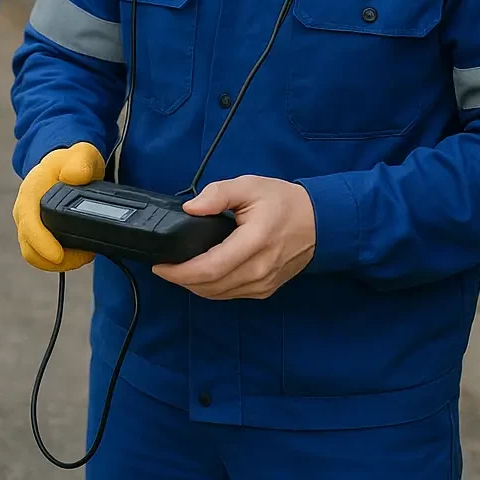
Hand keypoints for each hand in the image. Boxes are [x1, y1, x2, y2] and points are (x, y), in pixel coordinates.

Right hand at [12, 142, 104, 271]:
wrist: (68, 166)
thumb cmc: (72, 162)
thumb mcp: (81, 155)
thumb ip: (81, 162)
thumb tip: (75, 176)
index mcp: (31, 191)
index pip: (28, 223)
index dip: (41, 242)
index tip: (59, 255)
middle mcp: (24, 210)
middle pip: (29, 247)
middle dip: (55, 260)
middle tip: (85, 255)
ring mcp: (29, 225)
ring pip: (35, 256)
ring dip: (60, 263)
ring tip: (85, 254)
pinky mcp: (36, 235)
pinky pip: (42, 256)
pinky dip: (60, 261)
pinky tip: (79, 253)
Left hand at [152, 176, 316, 299]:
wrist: (319, 222)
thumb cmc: (283, 202)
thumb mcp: (249, 185)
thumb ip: (218, 194)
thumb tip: (191, 208)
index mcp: (254, 242)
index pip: (210, 268)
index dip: (180, 271)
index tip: (160, 265)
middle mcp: (259, 269)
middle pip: (210, 286)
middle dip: (181, 279)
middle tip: (163, 266)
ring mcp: (263, 283)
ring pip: (219, 294)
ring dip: (194, 286)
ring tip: (178, 270)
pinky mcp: (265, 289)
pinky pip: (231, 294)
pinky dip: (211, 288)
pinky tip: (201, 274)